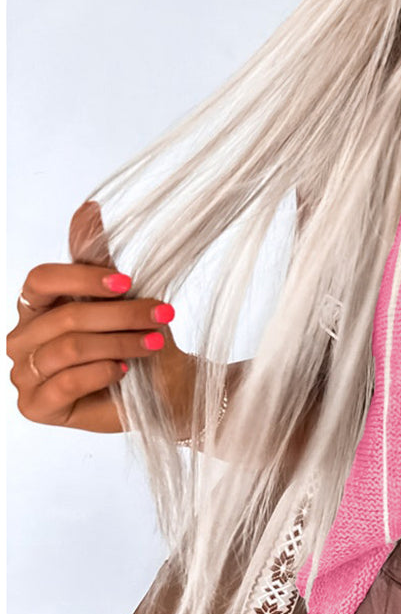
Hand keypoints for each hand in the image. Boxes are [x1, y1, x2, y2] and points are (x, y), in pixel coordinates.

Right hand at [6, 199, 190, 433]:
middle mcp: (22, 339)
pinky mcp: (36, 406)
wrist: (164, 387)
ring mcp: (25, 375)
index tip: (128, 283)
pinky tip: (124, 370)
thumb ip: (95, 254)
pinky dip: (102, 372)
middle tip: (161, 315)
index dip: (82, 278)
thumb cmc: (137, 338)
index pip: (39, 280)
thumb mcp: (120, 293)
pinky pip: (65, 382)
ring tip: (152, 343)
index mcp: (34, 306)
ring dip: (119, 344)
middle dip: (119, 316)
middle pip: (63, 316)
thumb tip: (88, 206)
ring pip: (67, 348)